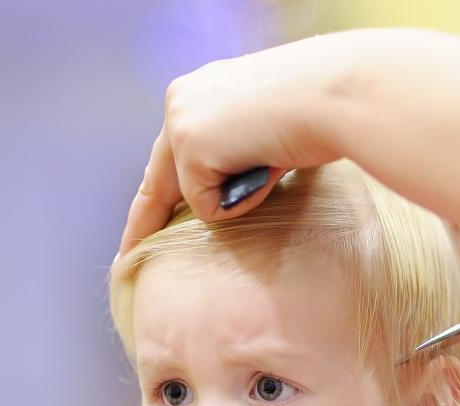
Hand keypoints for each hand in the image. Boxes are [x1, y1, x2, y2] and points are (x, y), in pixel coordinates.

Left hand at [120, 32, 374, 252]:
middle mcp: (180, 100)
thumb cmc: (321, 112)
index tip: (143, 222)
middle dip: (144, 221)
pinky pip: (209, 207)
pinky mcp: (190, 147)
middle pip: (157, 178)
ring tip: (272, 163)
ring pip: (195, 196)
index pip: (171, 155)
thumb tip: (233, 189)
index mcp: (200, 92)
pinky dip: (241, 200)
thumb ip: (240, 155)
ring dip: (235, 196)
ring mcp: (180, 123)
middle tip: (127, 259)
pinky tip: (267, 166)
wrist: (332, 94)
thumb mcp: (269, 131)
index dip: (157, 194)